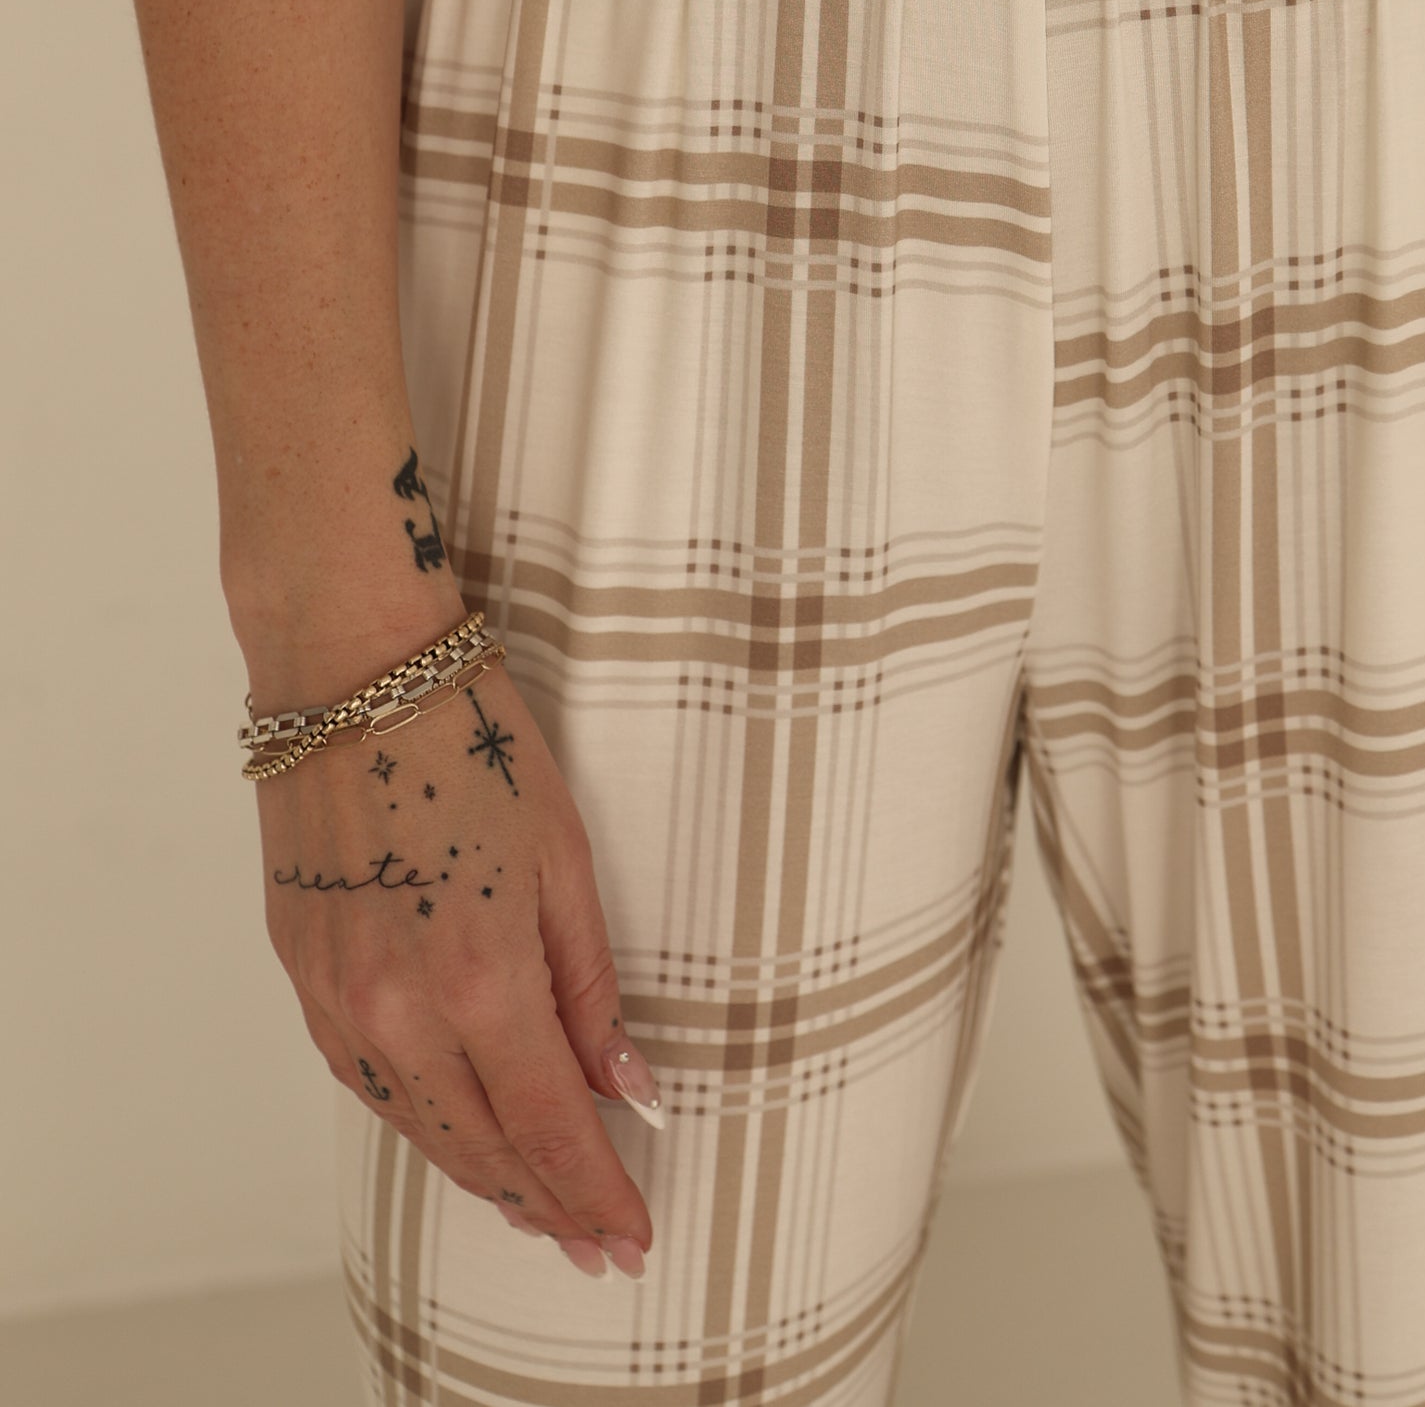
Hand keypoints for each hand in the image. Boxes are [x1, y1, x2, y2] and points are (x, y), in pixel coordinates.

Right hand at [255, 659, 662, 1279]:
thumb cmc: (475, 739)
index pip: (549, 1126)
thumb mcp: (563, 854)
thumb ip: (589, 987)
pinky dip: (422, 1121)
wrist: (350, 669)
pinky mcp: (303, 975)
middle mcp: (397, 1010)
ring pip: (419, 1127)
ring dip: (482, 1176)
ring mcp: (338, 999)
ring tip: (539, 1208)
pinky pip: (367, 1083)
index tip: (634, 1239)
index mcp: (478, 978)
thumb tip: (628, 1086)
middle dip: (546, 1206)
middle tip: (597, 1243)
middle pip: (482, 1148)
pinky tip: (457, 1133)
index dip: (594, 1194)